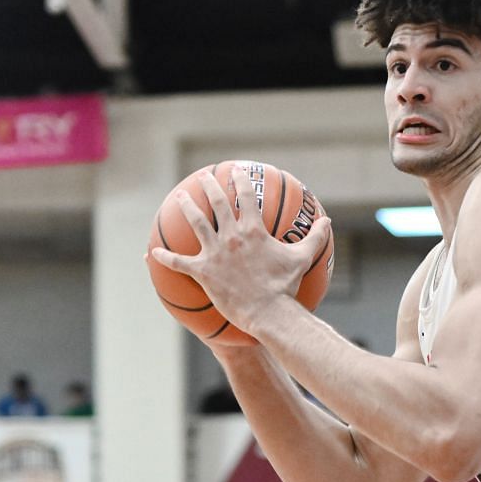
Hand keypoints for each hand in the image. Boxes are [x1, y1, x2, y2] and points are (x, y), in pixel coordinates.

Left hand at [150, 164, 332, 339]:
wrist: (268, 311)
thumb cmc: (286, 286)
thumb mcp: (302, 258)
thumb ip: (315, 238)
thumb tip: (328, 222)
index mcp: (253, 230)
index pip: (246, 197)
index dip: (240, 181)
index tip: (236, 171)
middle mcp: (231, 236)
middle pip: (217, 203)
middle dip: (209, 186)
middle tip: (203, 177)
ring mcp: (215, 253)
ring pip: (196, 224)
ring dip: (187, 207)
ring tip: (180, 196)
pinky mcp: (203, 272)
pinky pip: (179, 263)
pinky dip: (165, 258)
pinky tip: (153, 253)